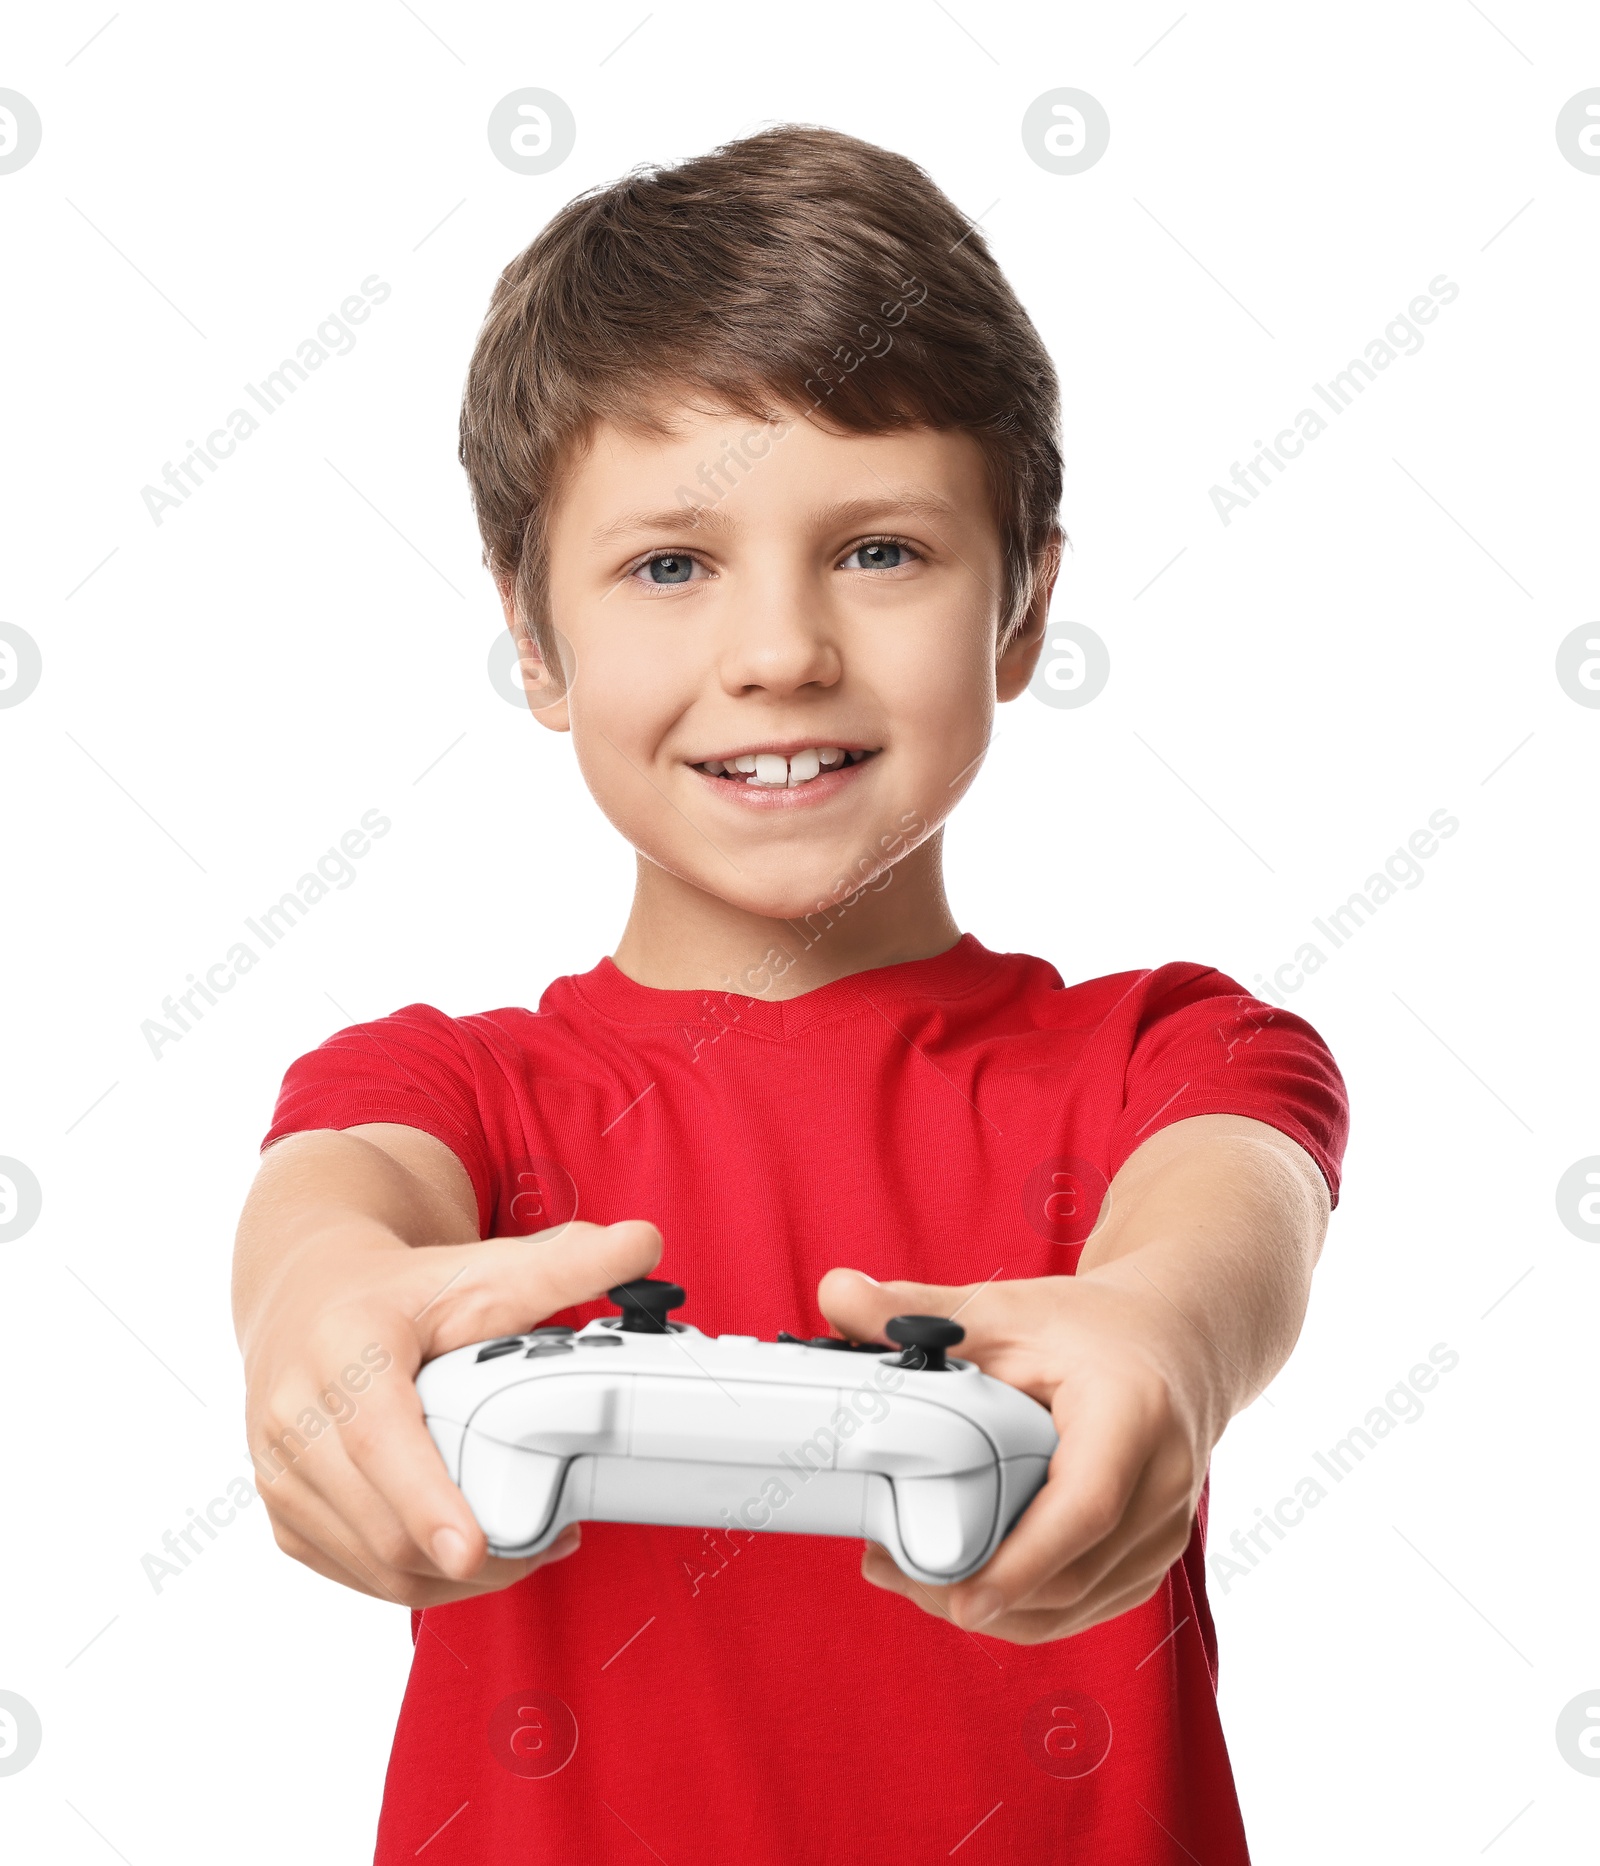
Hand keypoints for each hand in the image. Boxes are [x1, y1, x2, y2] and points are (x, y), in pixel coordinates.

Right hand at [240, 1217, 660, 1607]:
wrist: (306, 1292)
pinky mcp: (284, 1512)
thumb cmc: (399, 1290)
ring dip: (455, 1579)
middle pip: (383, 1524)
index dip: (425, 1500)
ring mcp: (277, 1471)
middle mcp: (293, 1414)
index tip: (471, 1548)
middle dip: (476, 1554)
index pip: (378, 1438)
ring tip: (528, 1546)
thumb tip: (644, 1243)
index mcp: (342, 1348)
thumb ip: (564, 1264)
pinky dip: (420, 1581)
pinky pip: (356, 1577)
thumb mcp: (479, 1269)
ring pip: (373, 1566)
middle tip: (554, 1535)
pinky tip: (472, 1554)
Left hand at [817, 1263, 1227, 1644]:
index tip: (963, 1598)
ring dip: (998, 1611)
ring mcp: (1166, 1527)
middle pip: (1074, 1573)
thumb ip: (916, 1308)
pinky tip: (967, 1587)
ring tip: (909, 1578)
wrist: (1178, 1340)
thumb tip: (832, 1293)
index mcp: (1133, 1413)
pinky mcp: (1154, 1556)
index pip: (1085, 1507)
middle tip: (889, 1570)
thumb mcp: (1005, 1308)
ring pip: (1080, 1604)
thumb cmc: (1092, 1326)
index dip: (1023, 1563)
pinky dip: (1028, 1611)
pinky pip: (1090, 1606)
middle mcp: (1165, 1479)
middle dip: (981, 1592)